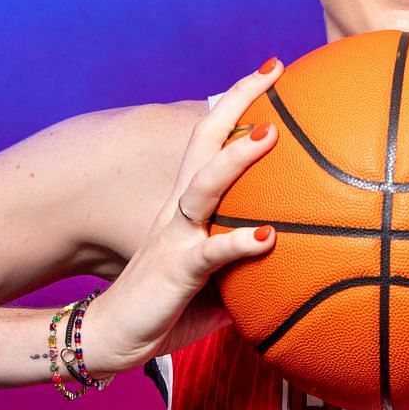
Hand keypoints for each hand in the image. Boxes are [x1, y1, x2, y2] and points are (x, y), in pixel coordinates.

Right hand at [87, 58, 284, 370]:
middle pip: (204, 141)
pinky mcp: (176, 270)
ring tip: (270, 132)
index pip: (211, 142)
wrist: (112, 338)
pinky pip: (211, 253)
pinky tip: (268, 236)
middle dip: (236, 101)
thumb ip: (247, 265)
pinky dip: (238, 242)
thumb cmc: (165, 309)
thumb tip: (296, 264)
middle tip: (272, 71)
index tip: (270, 73)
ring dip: (237, 157)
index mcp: (187, 208)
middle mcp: (178, 211)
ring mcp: (175, 237)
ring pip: (205, 185)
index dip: (236, 105)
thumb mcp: (215, 280)